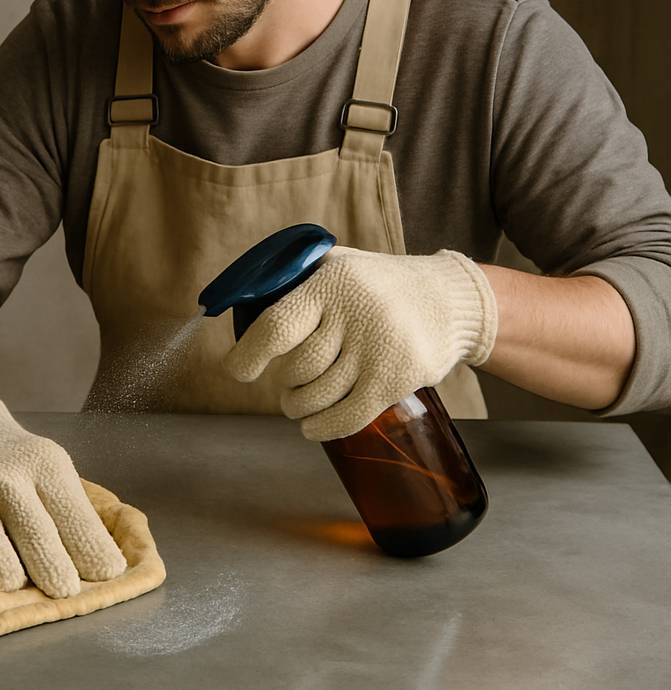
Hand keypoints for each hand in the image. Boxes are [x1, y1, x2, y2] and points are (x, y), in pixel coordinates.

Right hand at [0, 392, 126, 598]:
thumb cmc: (23, 469)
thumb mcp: (54, 474)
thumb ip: (72, 514)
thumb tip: (104, 569)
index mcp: (44, 463)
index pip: (73, 515)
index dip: (91, 549)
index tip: (107, 574)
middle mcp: (5, 474)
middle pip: (36, 537)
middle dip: (55, 571)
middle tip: (65, 592)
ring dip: (12, 579)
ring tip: (20, 583)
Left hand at [223, 247, 497, 439]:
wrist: (450, 299)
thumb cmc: (379, 282)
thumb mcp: (340, 261)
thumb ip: (298, 275)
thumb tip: (245, 296)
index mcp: (331, 284)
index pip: (277, 327)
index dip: (249, 355)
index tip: (238, 371)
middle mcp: (354, 315)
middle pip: (296, 368)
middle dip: (284, 382)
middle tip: (286, 382)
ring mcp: (377, 350)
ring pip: (317, 396)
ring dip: (298, 407)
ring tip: (297, 402)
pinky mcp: (396, 380)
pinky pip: (347, 417)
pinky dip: (322, 427)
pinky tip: (312, 426)